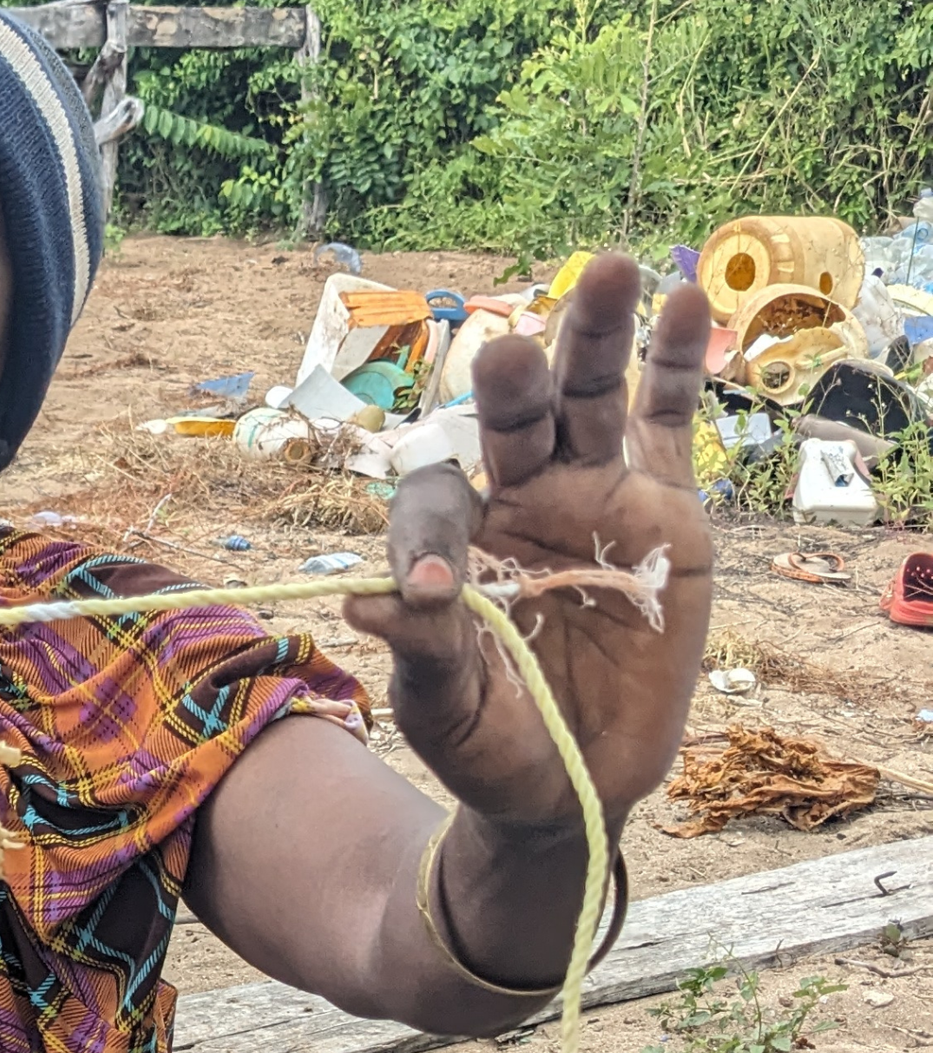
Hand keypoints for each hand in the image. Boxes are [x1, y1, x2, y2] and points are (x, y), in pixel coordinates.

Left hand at [342, 252, 714, 834]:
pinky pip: (667, 423)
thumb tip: (367, 604)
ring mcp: (592, 494)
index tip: (431, 592)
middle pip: (512, 419)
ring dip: (595, 338)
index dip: (429, 537)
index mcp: (451, 539)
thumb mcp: (444, 708)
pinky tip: (686, 300)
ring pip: (588, 400)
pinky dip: (676, 364)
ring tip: (610, 270)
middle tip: (506, 354)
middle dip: (513, 385)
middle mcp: (517, 498)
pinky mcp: (663, 508)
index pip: (433, 502)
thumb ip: (423, 653)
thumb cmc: (490, 741)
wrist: (573, 781)